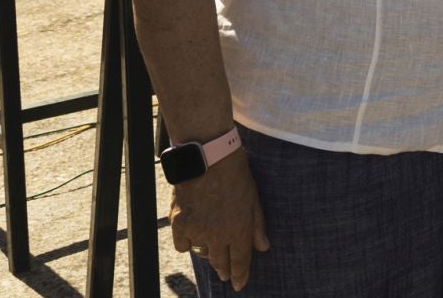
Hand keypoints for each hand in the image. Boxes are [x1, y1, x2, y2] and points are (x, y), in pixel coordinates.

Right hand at [168, 150, 268, 290]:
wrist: (208, 156)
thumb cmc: (236, 174)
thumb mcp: (254, 198)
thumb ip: (257, 225)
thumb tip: (264, 247)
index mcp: (239, 229)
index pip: (240, 262)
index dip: (240, 275)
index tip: (239, 285)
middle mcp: (217, 235)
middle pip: (220, 262)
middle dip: (225, 270)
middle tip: (226, 275)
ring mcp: (197, 231)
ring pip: (202, 253)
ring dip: (208, 252)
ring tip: (212, 248)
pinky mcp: (179, 223)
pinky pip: (182, 245)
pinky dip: (187, 242)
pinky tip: (192, 236)